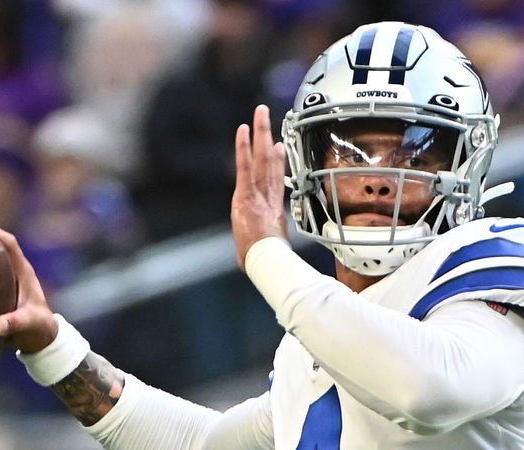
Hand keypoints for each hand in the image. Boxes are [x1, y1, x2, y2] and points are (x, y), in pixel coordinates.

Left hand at [232, 104, 287, 269]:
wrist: (266, 261)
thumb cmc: (265, 261)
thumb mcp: (265, 252)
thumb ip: (261, 250)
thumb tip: (257, 262)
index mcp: (274, 210)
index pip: (274, 181)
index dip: (277, 162)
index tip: (278, 146)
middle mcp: (268, 197)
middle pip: (269, 162)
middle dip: (268, 138)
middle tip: (268, 116)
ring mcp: (259, 193)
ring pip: (261, 158)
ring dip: (261, 133)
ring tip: (261, 112)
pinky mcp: (247, 194)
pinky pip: (245, 166)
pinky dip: (244, 147)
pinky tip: (244, 129)